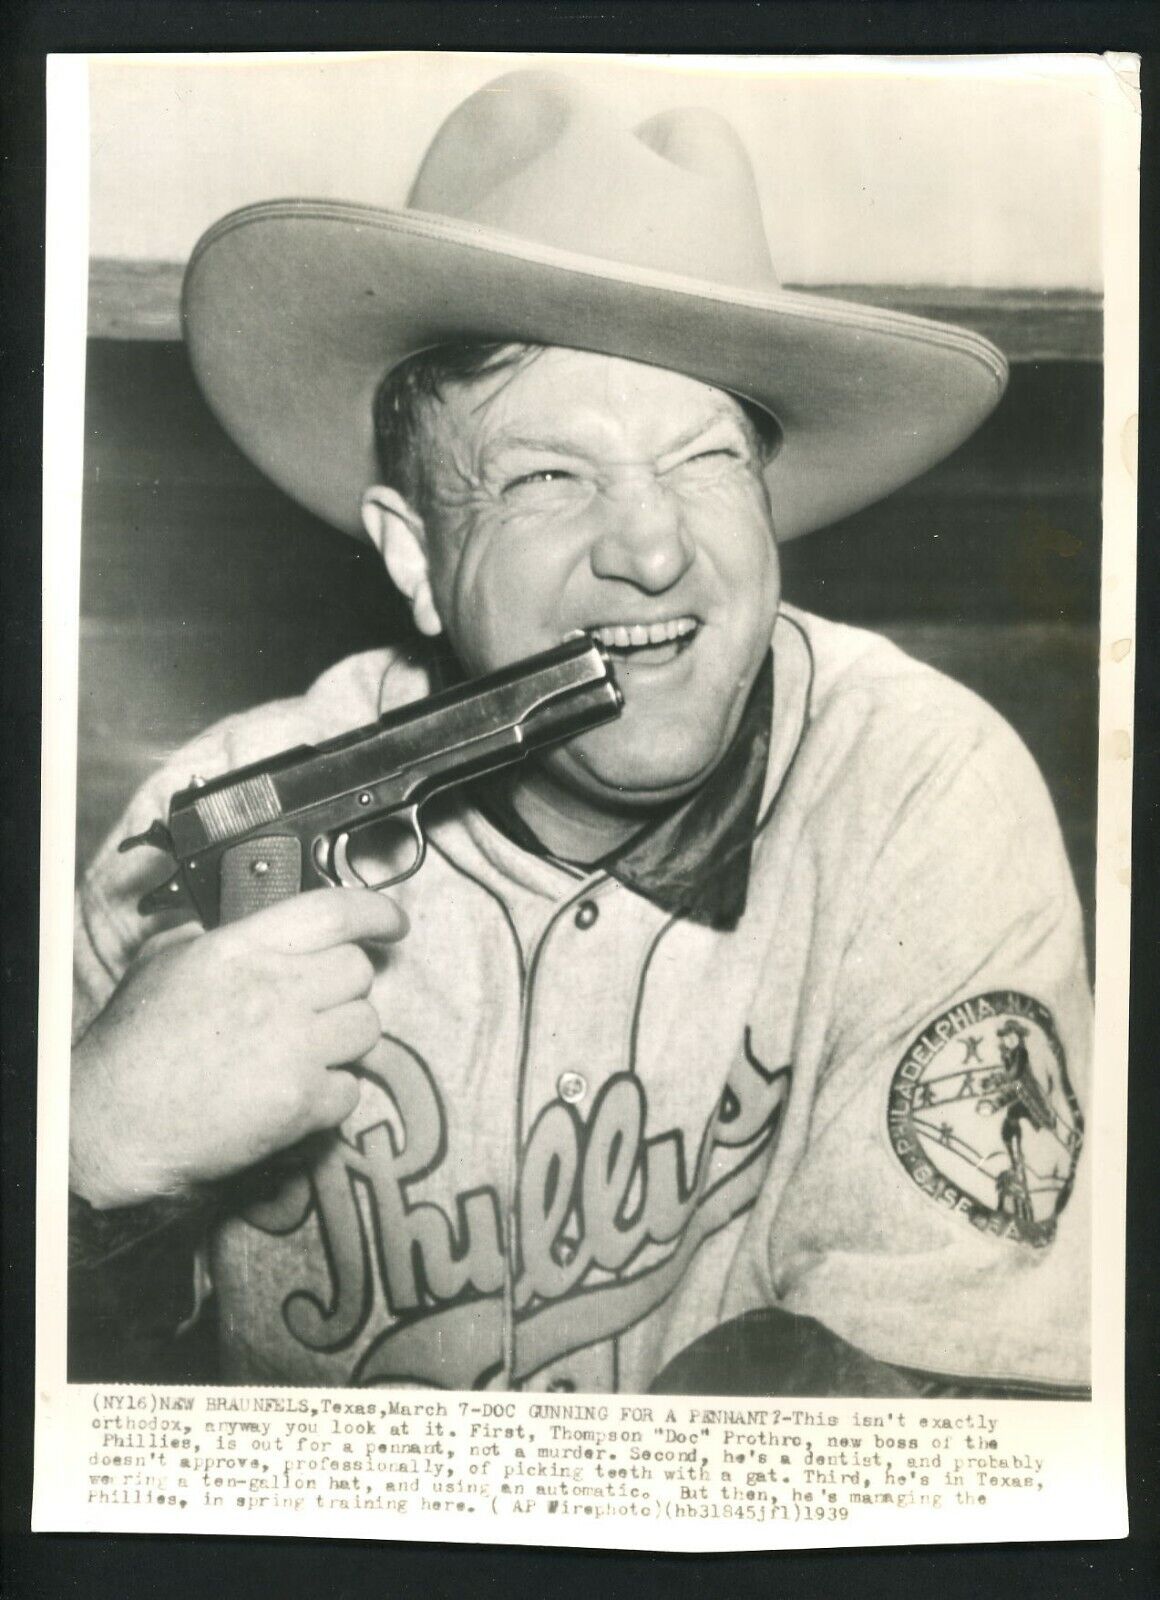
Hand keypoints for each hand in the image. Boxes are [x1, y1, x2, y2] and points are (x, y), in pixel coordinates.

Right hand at [70, 888, 406, 1208]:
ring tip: (304, 1052)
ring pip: (366, 1028)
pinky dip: (331, 1095)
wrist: (111, 1126)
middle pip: (360, 972)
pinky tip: (294, 1094)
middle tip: (321, 1005)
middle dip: (347, 988)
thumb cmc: (130, 1049)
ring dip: (344, 1040)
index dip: (375, 912)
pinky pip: (351, 1089)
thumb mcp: (163, 965)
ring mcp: (292, 1047)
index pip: (334, 913)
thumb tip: (254, 924)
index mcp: (240, 948)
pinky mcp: (300, 1102)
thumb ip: (216, 938)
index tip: (393, 923)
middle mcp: (274, 990)